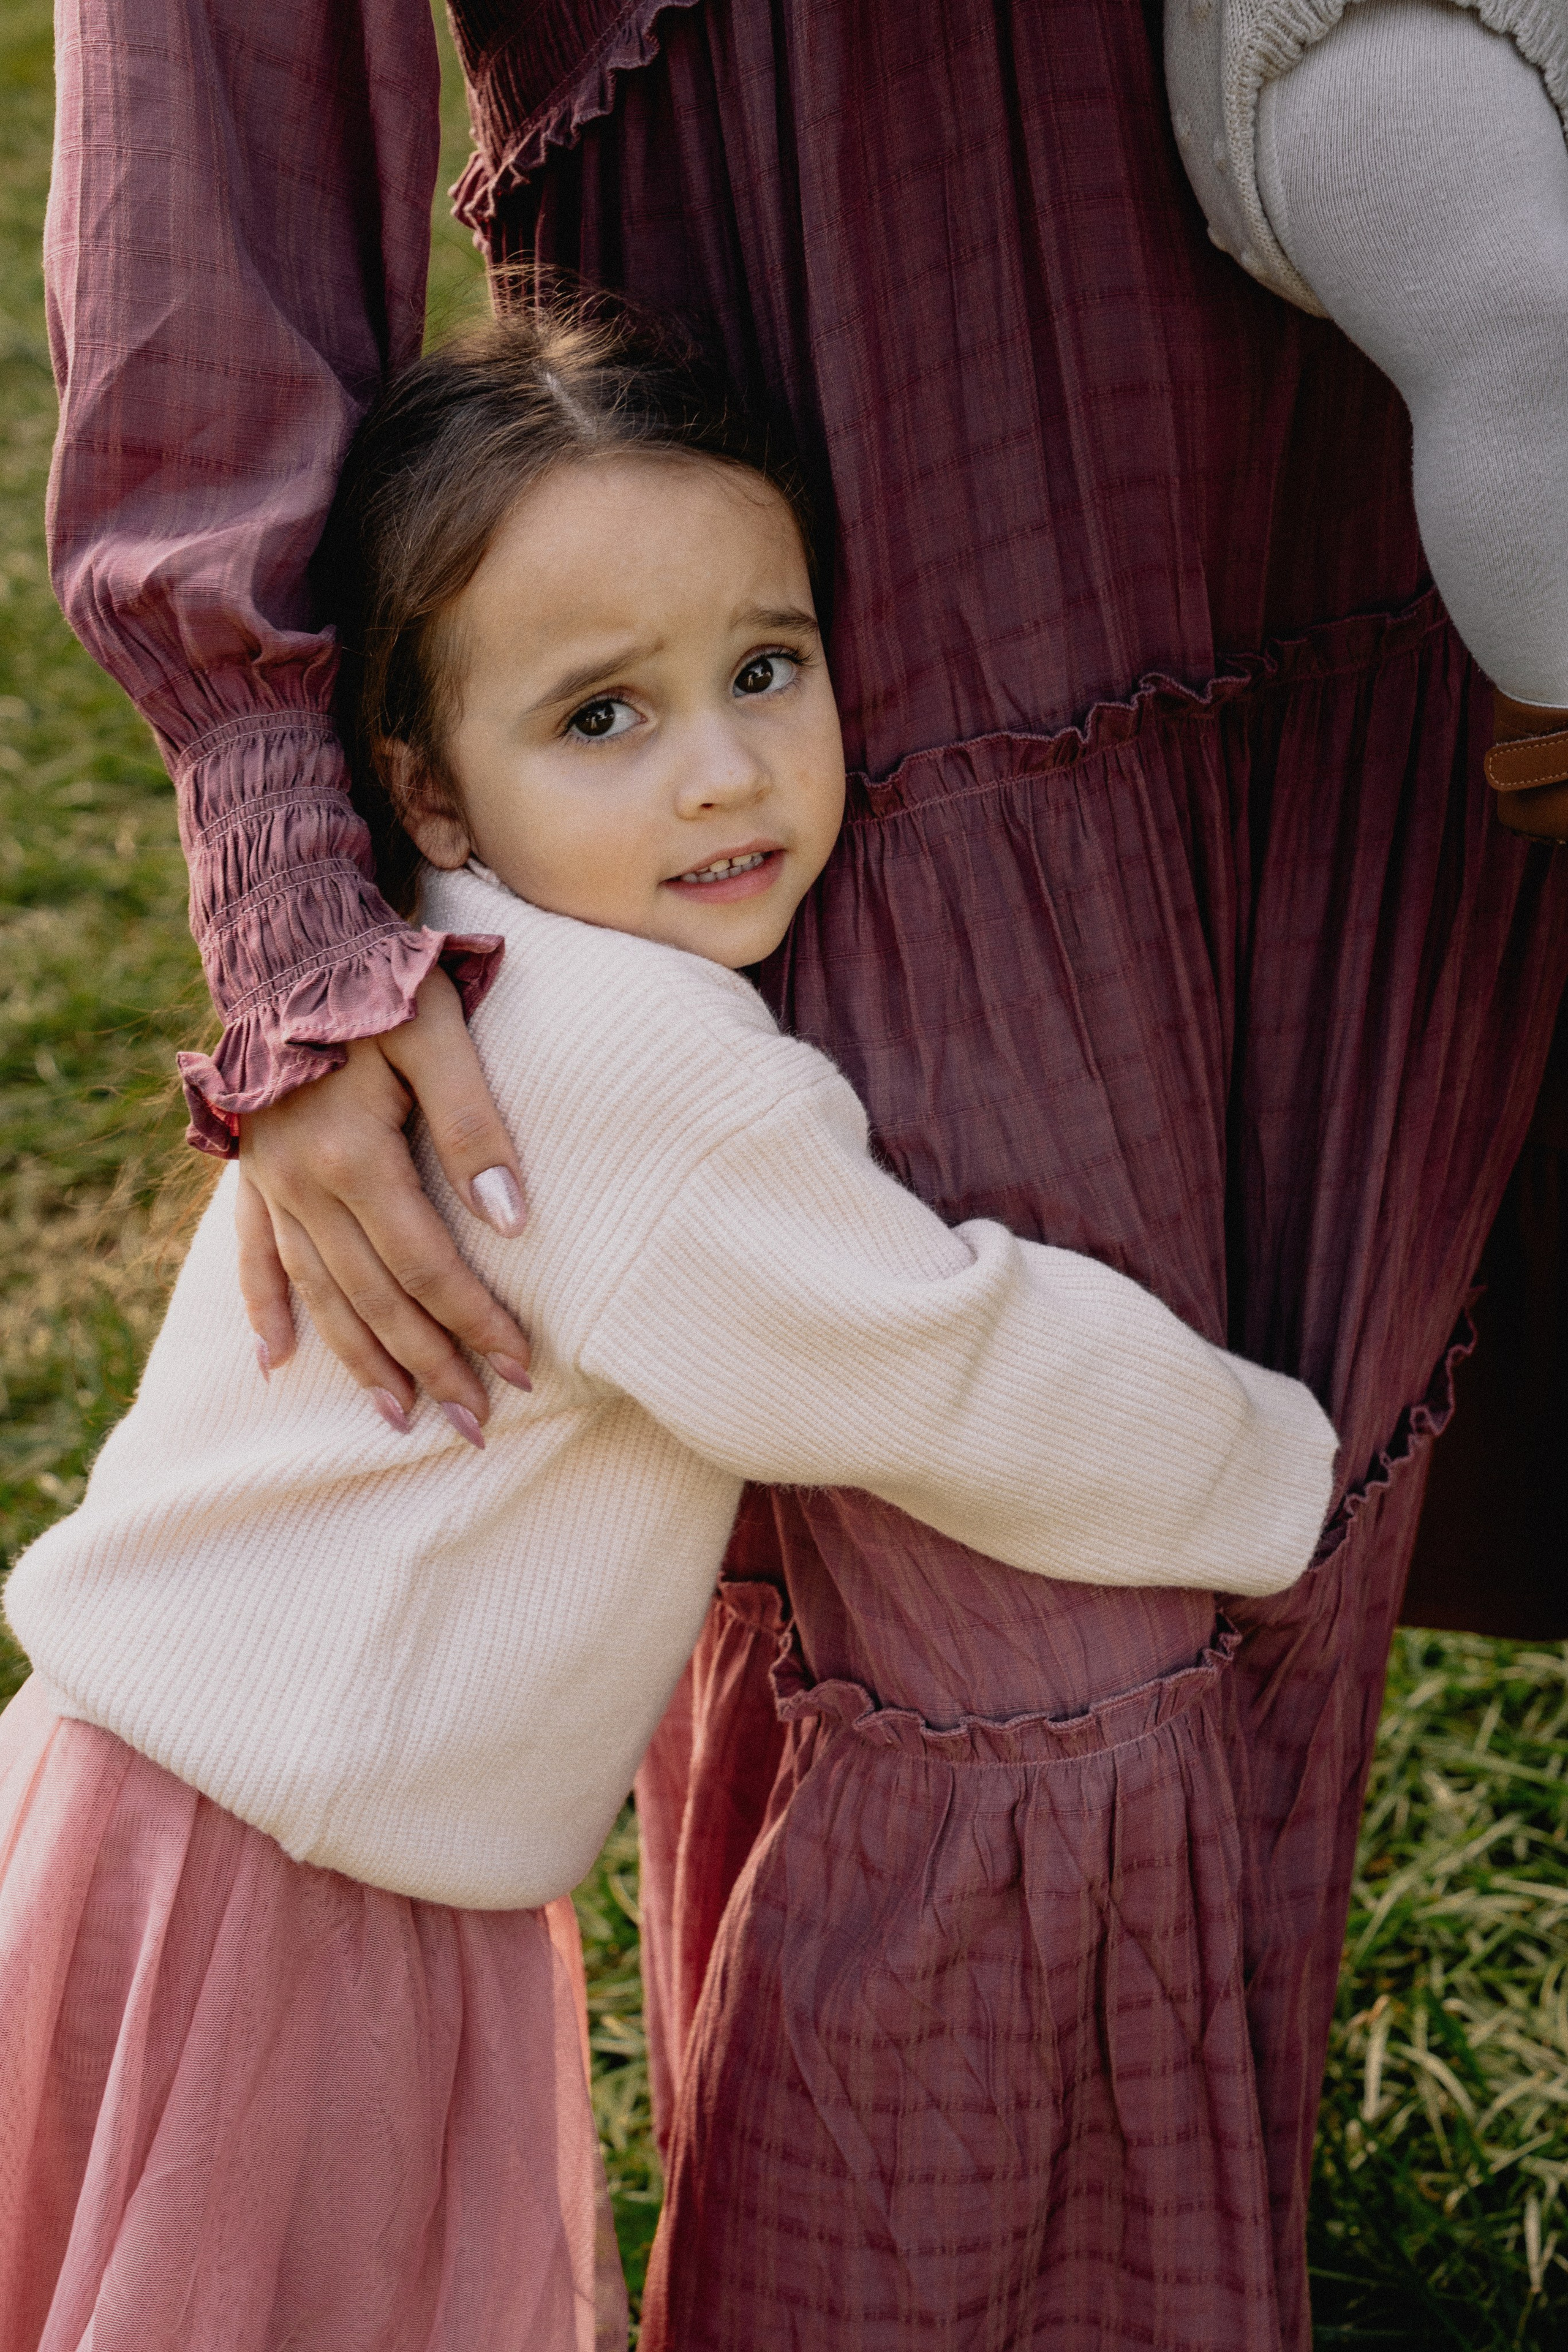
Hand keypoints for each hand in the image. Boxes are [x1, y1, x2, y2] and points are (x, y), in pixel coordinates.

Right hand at [236, 968, 530, 1440]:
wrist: (290, 939)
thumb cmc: (380, 980)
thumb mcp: (440, 1033)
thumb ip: (475, 1124)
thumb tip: (515, 1221)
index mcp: (353, 1156)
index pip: (427, 1266)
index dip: (476, 1323)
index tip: (523, 1370)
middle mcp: (303, 1185)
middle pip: (375, 1300)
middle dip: (430, 1367)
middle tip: (476, 1428)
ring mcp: (270, 1183)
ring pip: (319, 1294)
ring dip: (360, 1361)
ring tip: (400, 1419)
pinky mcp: (252, 1172)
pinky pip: (253, 1257)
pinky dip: (265, 1309)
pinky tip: (275, 1361)